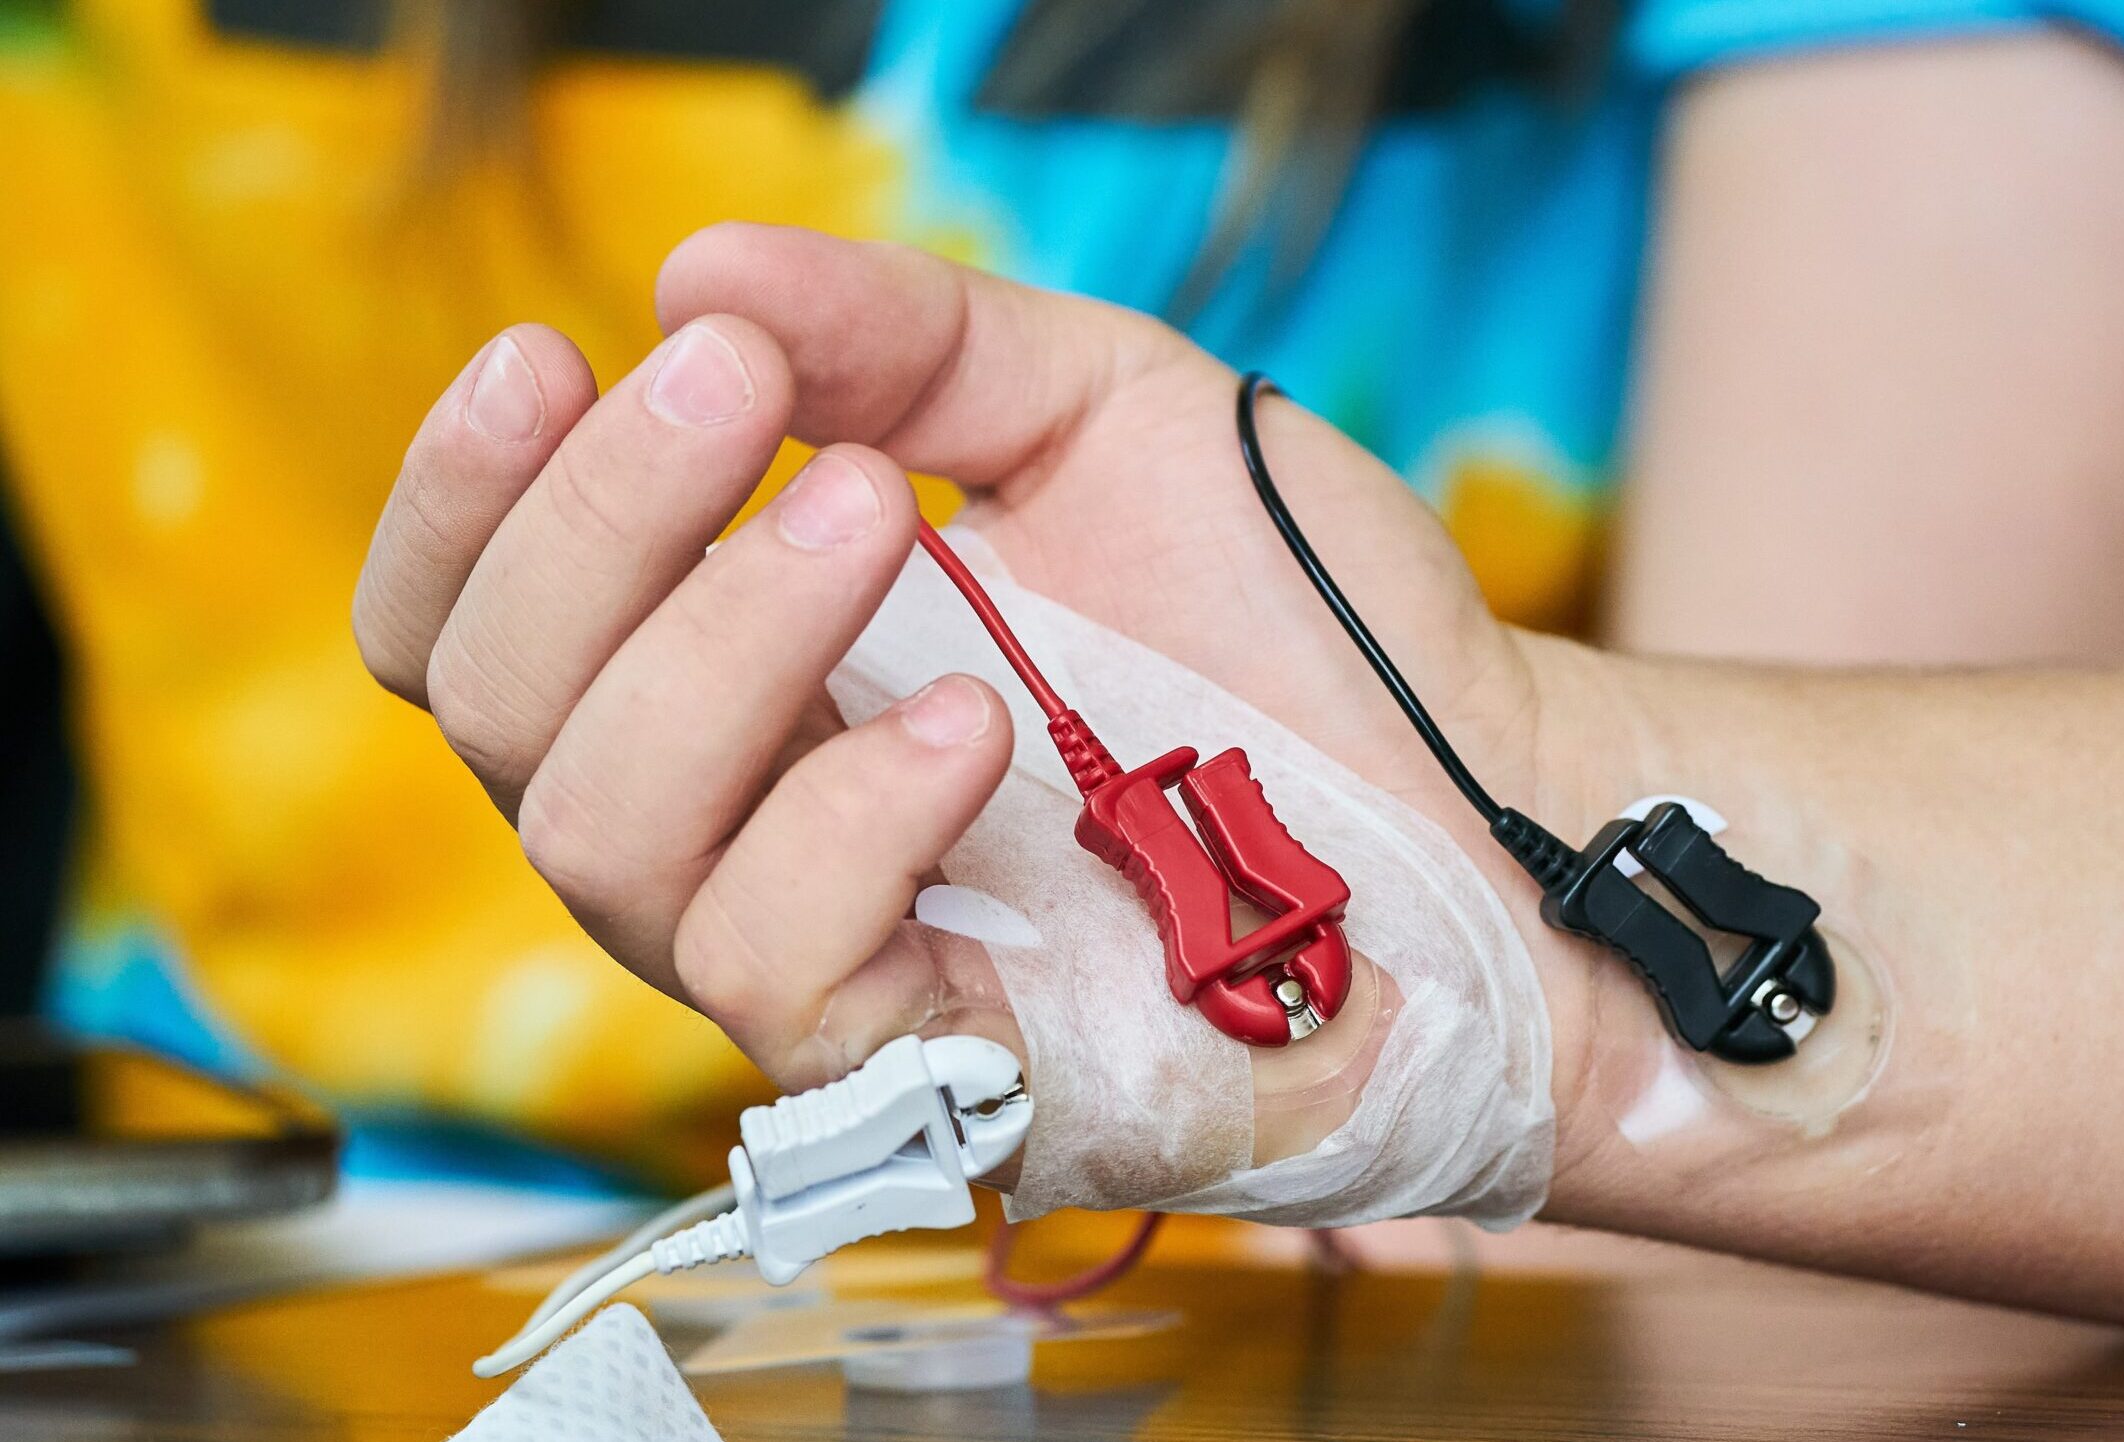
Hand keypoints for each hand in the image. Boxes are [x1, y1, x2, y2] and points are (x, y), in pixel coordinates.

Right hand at [352, 224, 1606, 1161]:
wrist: (1479, 783)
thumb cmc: (1289, 621)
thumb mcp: (1101, 412)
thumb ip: (911, 338)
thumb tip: (701, 268)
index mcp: (746, 671)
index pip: (476, 626)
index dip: (467, 499)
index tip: (555, 348)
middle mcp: (743, 820)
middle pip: (499, 715)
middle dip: (598, 528)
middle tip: (749, 396)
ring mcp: (826, 956)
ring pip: (601, 840)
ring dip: (715, 644)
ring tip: (881, 516)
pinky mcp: (930, 1067)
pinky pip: (771, 966)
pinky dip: (844, 815)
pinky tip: (972, 717)